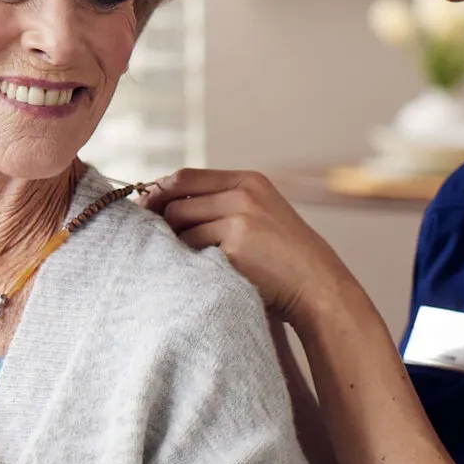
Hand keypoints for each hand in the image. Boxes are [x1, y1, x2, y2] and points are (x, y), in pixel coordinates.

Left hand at [143, 169, 353, 324]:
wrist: (318, 286)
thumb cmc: (283, 258)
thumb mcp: (259, 215)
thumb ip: (221, 204)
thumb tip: (163, 204)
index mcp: (248, 181)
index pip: (185, 177)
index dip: (158, 193)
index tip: (145, 210)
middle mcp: (244, 195)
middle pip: (176, 202)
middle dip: (162, 224)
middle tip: (161, 245)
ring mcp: (240, 220)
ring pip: (180, 229)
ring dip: (178, 248)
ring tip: (192, 264)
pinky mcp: (235, 249)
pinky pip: (192, 255)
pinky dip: (191, 266)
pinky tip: (204, 276)